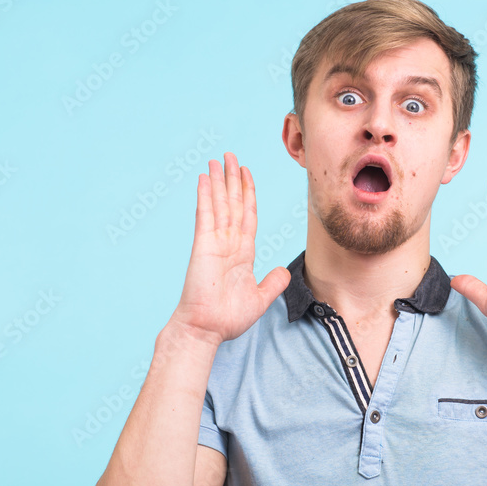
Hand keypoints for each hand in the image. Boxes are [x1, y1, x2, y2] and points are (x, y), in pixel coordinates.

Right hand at [168, 152, 290, 344]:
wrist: (207, 329)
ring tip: (219, 159)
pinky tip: (205, 178)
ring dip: (219, 180)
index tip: (246, 174)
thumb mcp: (260, 299)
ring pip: (220, 204)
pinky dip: (205, 195)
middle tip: (231, 156)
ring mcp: (215, 242)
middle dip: (233, 179)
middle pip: (233, 203)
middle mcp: (229, 243)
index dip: (248, 194)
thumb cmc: (227, 318)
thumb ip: (272, 283)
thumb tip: (284, 270)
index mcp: (242, 253)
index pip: (247, 216)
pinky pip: (205, 215)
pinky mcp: (203, 245)